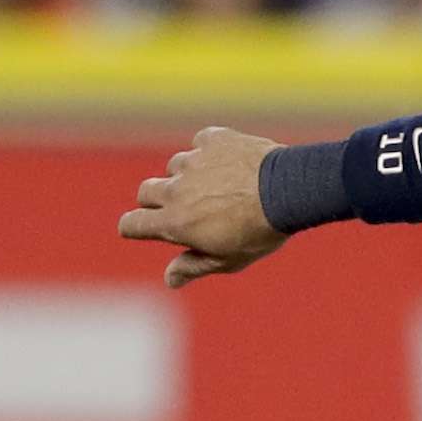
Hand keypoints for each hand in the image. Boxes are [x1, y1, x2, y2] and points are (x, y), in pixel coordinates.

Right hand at [118, 127, 288, 288]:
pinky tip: (232, 166)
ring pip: (176, 167)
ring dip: (189, 177)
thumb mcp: (229, 259)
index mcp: (175, 222)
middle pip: (146, 191)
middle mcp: (176, 189)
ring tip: (220, 189)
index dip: (133, 228)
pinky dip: (211, 155)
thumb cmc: (260, 232)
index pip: (132, 224)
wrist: (288, 192)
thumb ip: (194, 266)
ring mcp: (193, 161)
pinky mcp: (212, 140)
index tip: (140, 229)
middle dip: (157, 201)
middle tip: (185, 209)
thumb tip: (169, 280)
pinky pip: (201, 145)